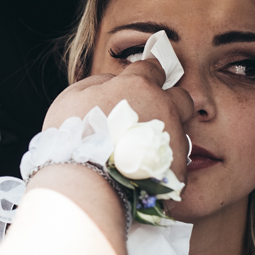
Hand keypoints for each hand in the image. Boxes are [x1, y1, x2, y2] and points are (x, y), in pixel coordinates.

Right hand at [43, 59, 194, 183]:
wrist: (86, 186)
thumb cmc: (73, 140)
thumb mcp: (73, 98)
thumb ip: (98, 82)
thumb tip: (113, 81)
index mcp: (138, 86)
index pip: (153, 68)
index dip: (148, 75)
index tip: (142, 84)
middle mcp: (164, 108)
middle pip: (181, 97)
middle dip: (171, 104)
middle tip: (149, 118)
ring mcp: (175, 139)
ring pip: (178, 133)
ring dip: (162, 138)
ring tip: (137, 154)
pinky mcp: (179, 169)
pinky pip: (174, 163)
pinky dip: (160, 166)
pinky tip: (141, 174)